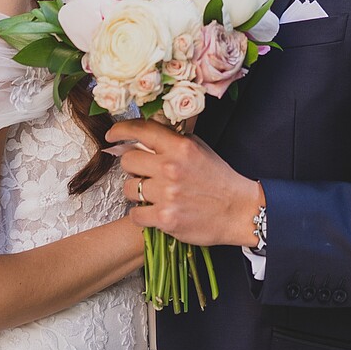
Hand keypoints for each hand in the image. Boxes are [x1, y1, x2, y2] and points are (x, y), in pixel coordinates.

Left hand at [107, 119, 264, 247]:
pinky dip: (141, 214)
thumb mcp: (198, 149)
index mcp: (180, 147)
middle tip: (146, 174)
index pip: (141, 130)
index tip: (112, 134)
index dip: (120, 130)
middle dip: (134, 168)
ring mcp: (168, 194)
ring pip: (129, 188)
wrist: (238, 210)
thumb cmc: (218, 179)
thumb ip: (171, 141)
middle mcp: (171, 168)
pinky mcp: (166, 219)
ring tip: (154, 194)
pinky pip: (135, 214)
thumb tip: (141, 136)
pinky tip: (154, 211)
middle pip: (128, 161)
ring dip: (137, 192)